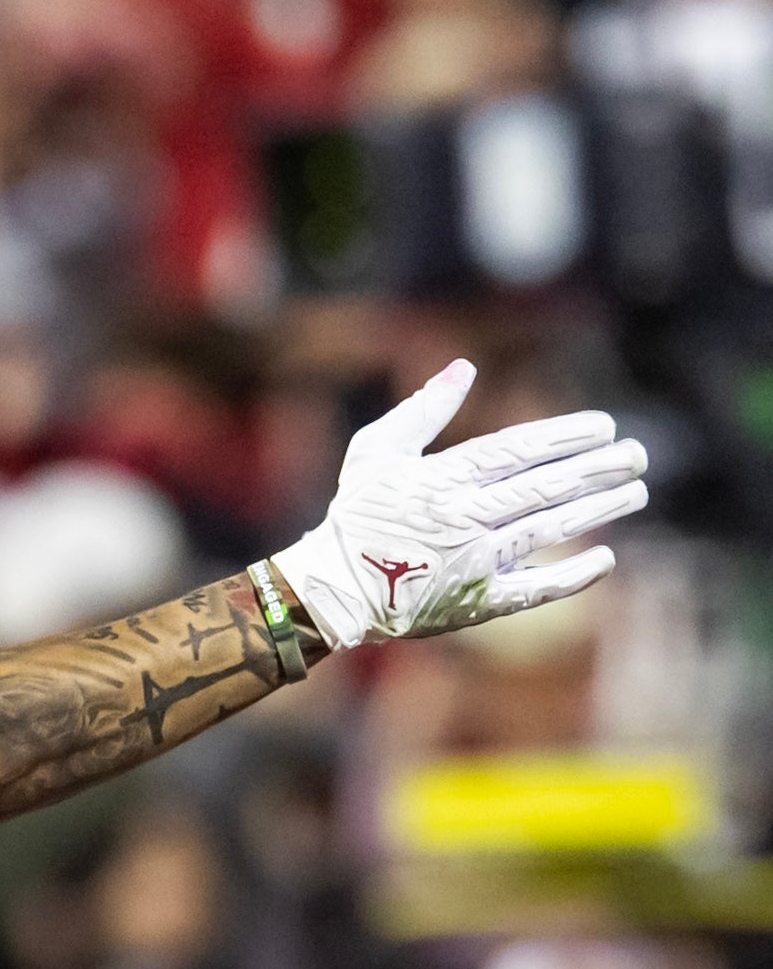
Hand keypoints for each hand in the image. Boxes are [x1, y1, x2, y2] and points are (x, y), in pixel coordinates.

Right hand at [269, 360, 648, 647]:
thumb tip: (465, 366)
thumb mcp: (376, 450)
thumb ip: (423, 409)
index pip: (515, 451)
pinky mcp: (475, 602)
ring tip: (635, 492)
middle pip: (542, 488)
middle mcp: (462, 519)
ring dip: (597, 510)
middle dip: (596, 469)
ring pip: (547, 530)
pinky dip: (570, 576)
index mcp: (440, 480)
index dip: (564, 437)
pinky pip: (532, 590)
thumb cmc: (357, 514)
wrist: (332, 587)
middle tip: (637, 455)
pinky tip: (604, 558)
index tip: (604, 426)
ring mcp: (471, 562)